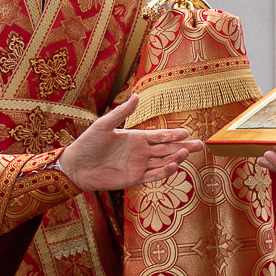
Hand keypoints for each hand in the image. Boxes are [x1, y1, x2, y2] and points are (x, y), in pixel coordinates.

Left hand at [58, 95, 202, 191]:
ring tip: (185, 153)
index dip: (173, 134)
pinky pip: (152, 176)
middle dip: (183, 147)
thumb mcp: (104, 125)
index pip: (159, 135)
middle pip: (166, 149)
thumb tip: (137, 96)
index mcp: (136, 138)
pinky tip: (172, 166)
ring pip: (162, 162)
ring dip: (174, 158)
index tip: (187, 131)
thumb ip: (122, 113)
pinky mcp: (133, 179)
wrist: (76, 166)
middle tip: (199, 145)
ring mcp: (138, 166)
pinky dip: (163, 172)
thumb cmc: (88, 143)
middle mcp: (140, 152)